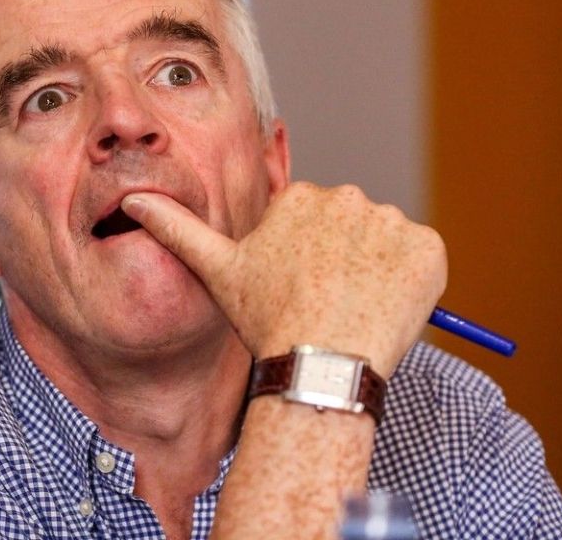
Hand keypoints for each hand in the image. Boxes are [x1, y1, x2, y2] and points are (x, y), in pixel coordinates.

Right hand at [121, 182, 446, 374]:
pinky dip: (411, 284)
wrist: (320, 363)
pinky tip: (384, 308)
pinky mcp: (428, 250)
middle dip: (343, 262)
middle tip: (326, 304)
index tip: (300, 291)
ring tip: (353, 310)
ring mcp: (392, 223)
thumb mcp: (217, 270)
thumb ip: (177, 228)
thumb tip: (133, 200)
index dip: (307, 261)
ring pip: (386, 246)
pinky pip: (423, 261)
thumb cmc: (266, 319)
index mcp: (300, 197)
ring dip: (377, 272)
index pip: (314, 224)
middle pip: (352, 230)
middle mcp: (348, 197)